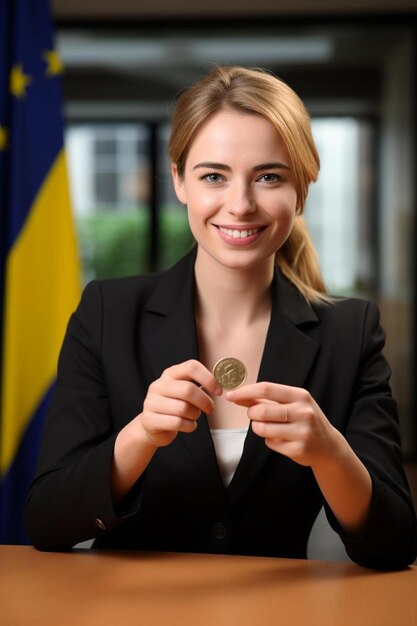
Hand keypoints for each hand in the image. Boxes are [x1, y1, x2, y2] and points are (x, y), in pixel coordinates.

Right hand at [139, 359, 221, 447]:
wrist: (153, 427)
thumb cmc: (174, 406)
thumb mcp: (182, 391)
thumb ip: (197, 385)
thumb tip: (218, 386)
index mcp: (169, 374)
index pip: (191, 367)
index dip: (208, 378)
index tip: (218, 391)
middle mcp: (158, 385)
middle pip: (188, 389)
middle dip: (204, 401)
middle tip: (210, 409)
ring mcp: (151, 402)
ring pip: (184, 408)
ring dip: (195, 415)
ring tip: (194, 416)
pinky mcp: (150, 420)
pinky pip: (178, 423)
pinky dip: (189, 426)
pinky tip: (188, 425)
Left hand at [226, 382, 340, 467]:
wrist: (328, 446)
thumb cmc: (304, 420)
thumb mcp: (292, 403)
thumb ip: (267, 399)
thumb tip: (238, 395)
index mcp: (300, 396)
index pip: (266, 389)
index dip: (245, 392)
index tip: (230, 395)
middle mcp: (303, 412)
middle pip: (261, 411)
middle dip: (251, 414)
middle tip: (254, 416)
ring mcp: (302, 432)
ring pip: (262, 429)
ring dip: (258, 428)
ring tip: (268, 427)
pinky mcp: (298, 449)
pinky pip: (270, 443)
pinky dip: (269, 440)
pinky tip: (281, 439)